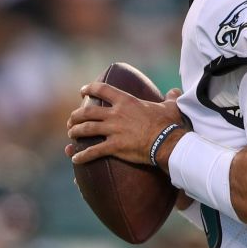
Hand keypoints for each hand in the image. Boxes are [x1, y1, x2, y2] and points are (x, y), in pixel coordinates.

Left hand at [65, 85, 184, 166]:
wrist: (167, 142)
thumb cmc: (169, 124)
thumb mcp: (171, 107)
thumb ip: (170, 98)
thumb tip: (175, 92)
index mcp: (126, 101)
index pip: (102, 89)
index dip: (89, 88)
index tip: (82, 91)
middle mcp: (116, 114)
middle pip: (88, 112)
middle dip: (76, 115)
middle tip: (72, 120)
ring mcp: (113, 130)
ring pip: (86, 129)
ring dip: (75, 132)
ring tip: (71, 134)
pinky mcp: (114, 147)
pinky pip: (93, 151)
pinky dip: (82, 155)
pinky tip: (75, 158)